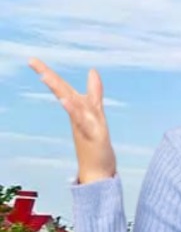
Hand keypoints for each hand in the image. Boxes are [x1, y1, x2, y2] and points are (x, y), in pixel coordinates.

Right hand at [28, 58, 117, 184]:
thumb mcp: (96, 112)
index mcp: (77, 109)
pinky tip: (65, 100)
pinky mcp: (91, 135)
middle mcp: (77, 115)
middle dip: (48, 75)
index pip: (62, 87)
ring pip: (71, 104)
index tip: (33, 60)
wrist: (97, 171)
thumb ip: (94, 93)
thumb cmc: (94, 142)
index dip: (49, 73)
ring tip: (46, 75)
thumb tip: (92, 71)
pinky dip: (74, 110)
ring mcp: (82, 125)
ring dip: (60, 90)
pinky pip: (81, 121)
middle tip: (32, 61)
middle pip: (63, 92)